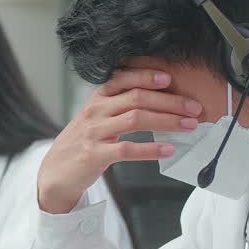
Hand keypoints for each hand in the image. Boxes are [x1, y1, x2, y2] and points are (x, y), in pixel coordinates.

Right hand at [37, 67, 202, 213]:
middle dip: (169, 101)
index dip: (146, 76)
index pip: (123, 78)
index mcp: (97, 99)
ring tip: (188, 125)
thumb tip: (159, 99)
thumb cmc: (82, 142)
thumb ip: (119, 105)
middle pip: (136, 98)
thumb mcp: (96, 117)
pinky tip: (168, 149)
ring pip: (135, 119)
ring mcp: (95, 132)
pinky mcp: (96, 155)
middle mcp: (96, 111)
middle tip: (193, 107)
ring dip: (167, 120)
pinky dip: (151, 149)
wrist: (55, 172)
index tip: (169, 78)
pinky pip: (127, 149)